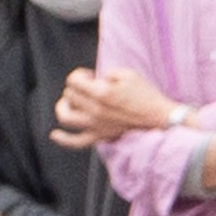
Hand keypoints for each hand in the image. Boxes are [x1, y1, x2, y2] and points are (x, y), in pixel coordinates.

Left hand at [53, 63, 185, 150]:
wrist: (160, 118)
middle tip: (89, 86)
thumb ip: (107, 73)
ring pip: (65, 116)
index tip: (90, 76)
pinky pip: (76, 142)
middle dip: (76, 87)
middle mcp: (95, 110)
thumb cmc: (146, 95)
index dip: (79, 75)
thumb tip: (95, 79)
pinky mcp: (100, 137)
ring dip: (64, 106)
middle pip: (69, 95)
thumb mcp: (128, 74)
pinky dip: (63, 139)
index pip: (73, 80)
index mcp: (101, 92)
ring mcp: (96, 125)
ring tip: (69, 102)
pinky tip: (55, 134)